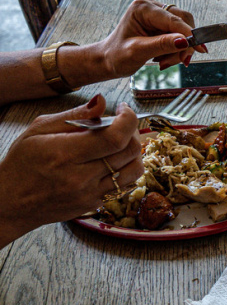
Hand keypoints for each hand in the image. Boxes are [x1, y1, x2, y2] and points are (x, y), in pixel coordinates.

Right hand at [0, 95, 142, 245]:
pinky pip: (126, 185)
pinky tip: (113, 160)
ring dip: (134, 152)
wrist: (11, 202)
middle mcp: (81, 176)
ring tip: (119, 142)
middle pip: (130, 151)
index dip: (128, 119)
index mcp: (65, 153)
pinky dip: (126, 169)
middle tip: (120, 124)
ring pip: (135, 170)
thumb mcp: (38, 130)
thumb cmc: (22, 163)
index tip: (123, 109)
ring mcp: (90, 193)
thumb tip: (101, 101)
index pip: (114, 137)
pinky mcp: (95, 203)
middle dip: (132, 131)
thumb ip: (74, 115)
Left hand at [97, 0, 207, 78]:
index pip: (173, 20)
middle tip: (181, 61)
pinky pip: (179, 35)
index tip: (201, 49)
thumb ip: (162, 45)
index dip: (189, 34)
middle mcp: (151, 7)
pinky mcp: (161, 24)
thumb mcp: (138, 52)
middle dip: (184, 44)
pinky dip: (176, 49)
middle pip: (182, 21)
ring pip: (183, 29)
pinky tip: (164, 58)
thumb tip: (185, 41)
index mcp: (142, 8)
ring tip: (164, 62)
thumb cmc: (117, 55)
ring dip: (180, 49)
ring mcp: (157, 14)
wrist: (109, 60)